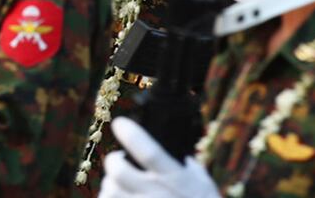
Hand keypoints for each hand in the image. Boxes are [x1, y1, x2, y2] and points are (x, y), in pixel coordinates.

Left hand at [98, 117, 220, 197]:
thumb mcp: (205, 186)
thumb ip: (190, 169)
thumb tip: (181, 156)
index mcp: (176, 178)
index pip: (149, 153)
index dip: (131, 135)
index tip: (120, 123)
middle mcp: (158, 194)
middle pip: (118, 171)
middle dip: (113, 162)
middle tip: (117, 161)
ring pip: (110, 192)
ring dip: (109, 186)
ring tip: (116, 185)